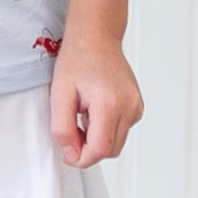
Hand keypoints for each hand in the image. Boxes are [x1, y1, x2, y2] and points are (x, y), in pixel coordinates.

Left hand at [50, 31, 141, 167]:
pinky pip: (122, 131)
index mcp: (110, 103)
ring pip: (117, 143)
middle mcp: (129, 107)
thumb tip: (72, 153)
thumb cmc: (78, 60)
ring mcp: (136, 107)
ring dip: (97, 139)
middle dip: (88, 149)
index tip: (68, 153)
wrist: (96, 38)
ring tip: (83, 114)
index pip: (100, 150)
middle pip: (110, 150)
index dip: (81, 158)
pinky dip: (106, 129)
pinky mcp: (137, 107)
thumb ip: (62, 128)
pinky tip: (94, 110)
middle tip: (72, 127)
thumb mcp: (59, 94)